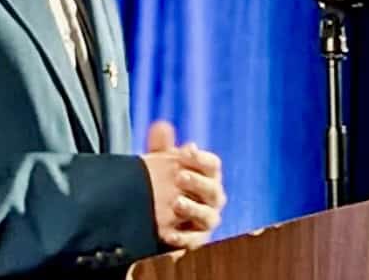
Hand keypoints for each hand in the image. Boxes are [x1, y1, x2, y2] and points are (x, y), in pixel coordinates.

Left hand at [141, 121, 226, 249]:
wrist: (154, 209)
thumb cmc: (163, 180)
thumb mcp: (160, 162)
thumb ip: (161, 145)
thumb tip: (161, 126)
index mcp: (207, 175)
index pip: (212, 165)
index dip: (201, 158)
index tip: (186, 150)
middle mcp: (212, 198)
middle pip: (213, 189)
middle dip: (198, 182)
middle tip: (179, 175)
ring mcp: (206, 219)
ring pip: (209, 217)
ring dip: (194, 209)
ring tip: (176, 203)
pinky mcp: (196, 239)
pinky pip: (195, 241)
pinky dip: (183, 238)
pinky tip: (169, 234)